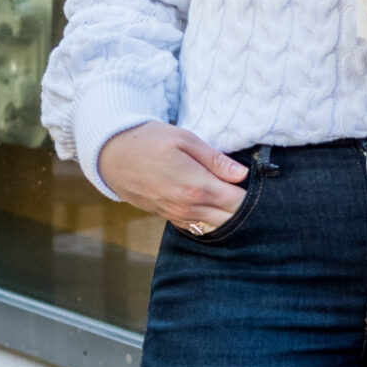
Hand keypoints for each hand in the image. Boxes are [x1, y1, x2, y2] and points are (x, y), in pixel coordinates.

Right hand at [97, 121, 248, 231]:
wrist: (111, 155)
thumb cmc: (149, 141)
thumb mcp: (185, 140)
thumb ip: (216, 160)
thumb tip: (242, 174)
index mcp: (197, 187)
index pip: (238, 202)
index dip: (250, 195)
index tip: (254, 183)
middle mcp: (188, 207)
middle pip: (229, 219)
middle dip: (242, 208)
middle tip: (244, 190)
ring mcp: (176, 215)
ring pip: (213, 226)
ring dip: (226, 215)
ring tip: (229, 195)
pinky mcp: (167, 217)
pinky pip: (196, 227)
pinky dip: (208, 220)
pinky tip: (210, 205)